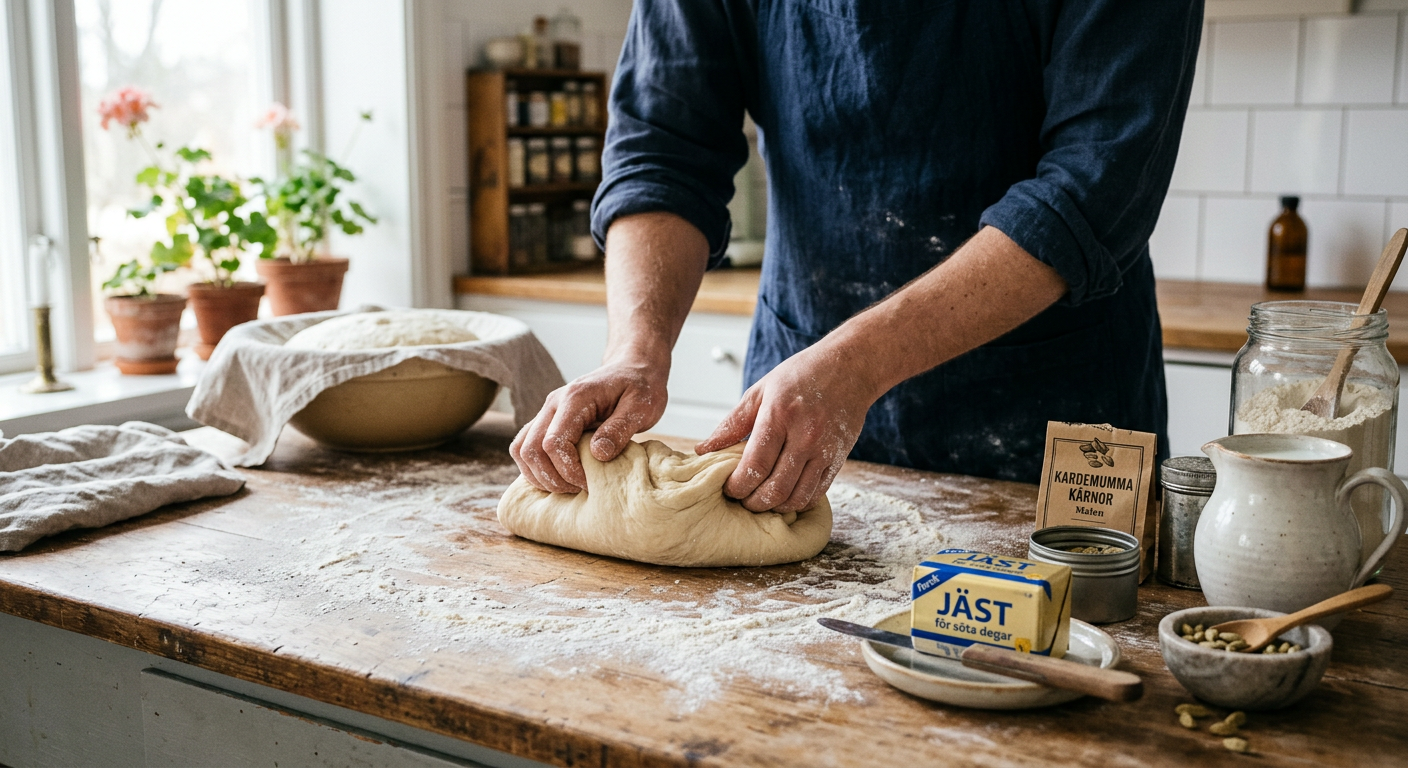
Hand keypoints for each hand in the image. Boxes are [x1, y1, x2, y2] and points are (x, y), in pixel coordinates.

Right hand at [510, 355, 667, 492]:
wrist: (633, 369)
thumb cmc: (641, 387)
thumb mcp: (641, 406)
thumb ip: (619, 429)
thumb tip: (597, 454)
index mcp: (575, 398)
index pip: (553, 443)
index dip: (568, 470)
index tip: (591, 482)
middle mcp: (553, 404)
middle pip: (530, 449)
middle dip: (551, 478)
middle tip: (579, 489)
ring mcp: (547, 413)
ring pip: (521, 450)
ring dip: (539, 475)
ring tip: (569, 487)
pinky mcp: (548, 422)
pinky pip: (527, 447)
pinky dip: (537, 468)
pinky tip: (560, 478)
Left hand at [695, 341, 878, 513]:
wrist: (849, 368)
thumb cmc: (800, 376)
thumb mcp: (760, 391)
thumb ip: (731, 423)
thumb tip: (702, 450)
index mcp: (779, 415)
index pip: (754, 466)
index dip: (737, 486)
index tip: (728, 489)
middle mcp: (804, 435)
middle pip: (775, 489)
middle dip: (753, 503)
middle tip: (742, 500)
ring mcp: (824, 450)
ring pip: (797, 497)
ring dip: (775, 507)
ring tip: (761, 501)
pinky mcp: (838, 459)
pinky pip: (817, 493)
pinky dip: (798, 502)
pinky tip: (785, 495)